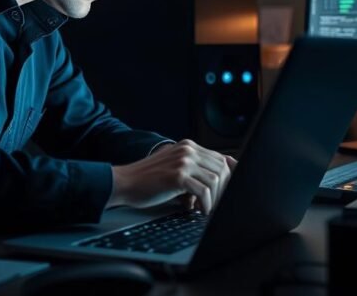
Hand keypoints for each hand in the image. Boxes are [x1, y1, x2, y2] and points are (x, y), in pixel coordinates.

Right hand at [107, 139, 237, 213]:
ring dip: (214, 199)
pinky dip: (205, 204)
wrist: (124, 182)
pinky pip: (204, 191)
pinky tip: (198, 211)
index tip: (232, 191)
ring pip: (216, 180)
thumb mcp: (174, 167)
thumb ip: (194, 169)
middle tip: (218, 205)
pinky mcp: (178, 175)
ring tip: (205, 209)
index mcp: (189, 146)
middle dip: (224, 190)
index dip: (231, 176)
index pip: (221, 158)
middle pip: (222, 169)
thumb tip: (219, 183)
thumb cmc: (148, 180)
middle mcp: (188, 150)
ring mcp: (183, 161)